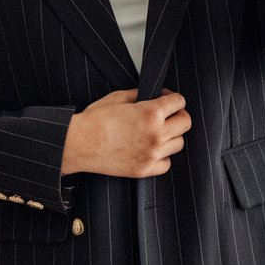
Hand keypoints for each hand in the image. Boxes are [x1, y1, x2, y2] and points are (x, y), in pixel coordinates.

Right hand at [61, 88, 190, 177]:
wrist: (79, 143)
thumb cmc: (95, 120)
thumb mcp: (118, 97)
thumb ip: (140, 94)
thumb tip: (152, 95)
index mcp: (151, 113)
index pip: (179, 102)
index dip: (173, 98)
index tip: (167, 99)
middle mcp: (156, 134)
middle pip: (185, 123)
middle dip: (178, 115)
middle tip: (168, 115)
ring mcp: (152, 154)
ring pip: (179, 144)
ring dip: (171, 136)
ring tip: (158, 132)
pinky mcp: (144, 169)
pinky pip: (166, 163)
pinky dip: (163, 156)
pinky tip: (152, 150)